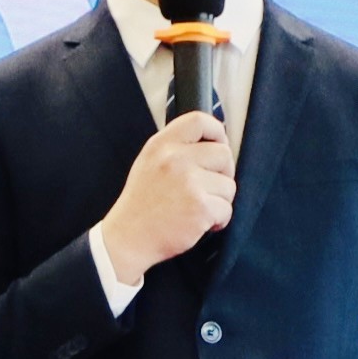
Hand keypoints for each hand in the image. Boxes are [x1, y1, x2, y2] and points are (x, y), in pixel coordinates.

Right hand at [96, 109, 236, 280]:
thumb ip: (175, 149)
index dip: (217, 132)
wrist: (128, 238)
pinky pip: (227, 209)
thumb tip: (213, 144)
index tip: (219, 145)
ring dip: (220, 200)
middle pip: (224, 154)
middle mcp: (175, 159)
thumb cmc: (141, 203)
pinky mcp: (200, 208)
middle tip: (210, 188)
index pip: (199, 121)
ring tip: (199, 208)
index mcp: (161, 145)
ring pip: (229, 185)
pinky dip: (218, 220)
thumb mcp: (149, 163)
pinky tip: (200, 223)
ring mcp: (189, 183)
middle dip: (223, 173)